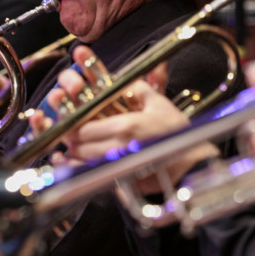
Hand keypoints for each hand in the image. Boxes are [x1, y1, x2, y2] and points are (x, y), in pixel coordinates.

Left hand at [28, 45, 210, 192]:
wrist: (190, 164)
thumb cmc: (177, 133)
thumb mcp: (159, 104)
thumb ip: (138, 87)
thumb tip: (123, 76)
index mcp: (125, 126)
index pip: (84, 124)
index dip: (70, 120)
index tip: (67, 115)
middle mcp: (118, 147)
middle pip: (78, 142)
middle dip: (68, 135)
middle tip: (64, 129)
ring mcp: (118, 165)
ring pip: (80, 159)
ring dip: (70, 151)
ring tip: (66, 145)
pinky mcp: (119, 179)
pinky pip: (89, 174)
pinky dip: (72, 168)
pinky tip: (64, 161)